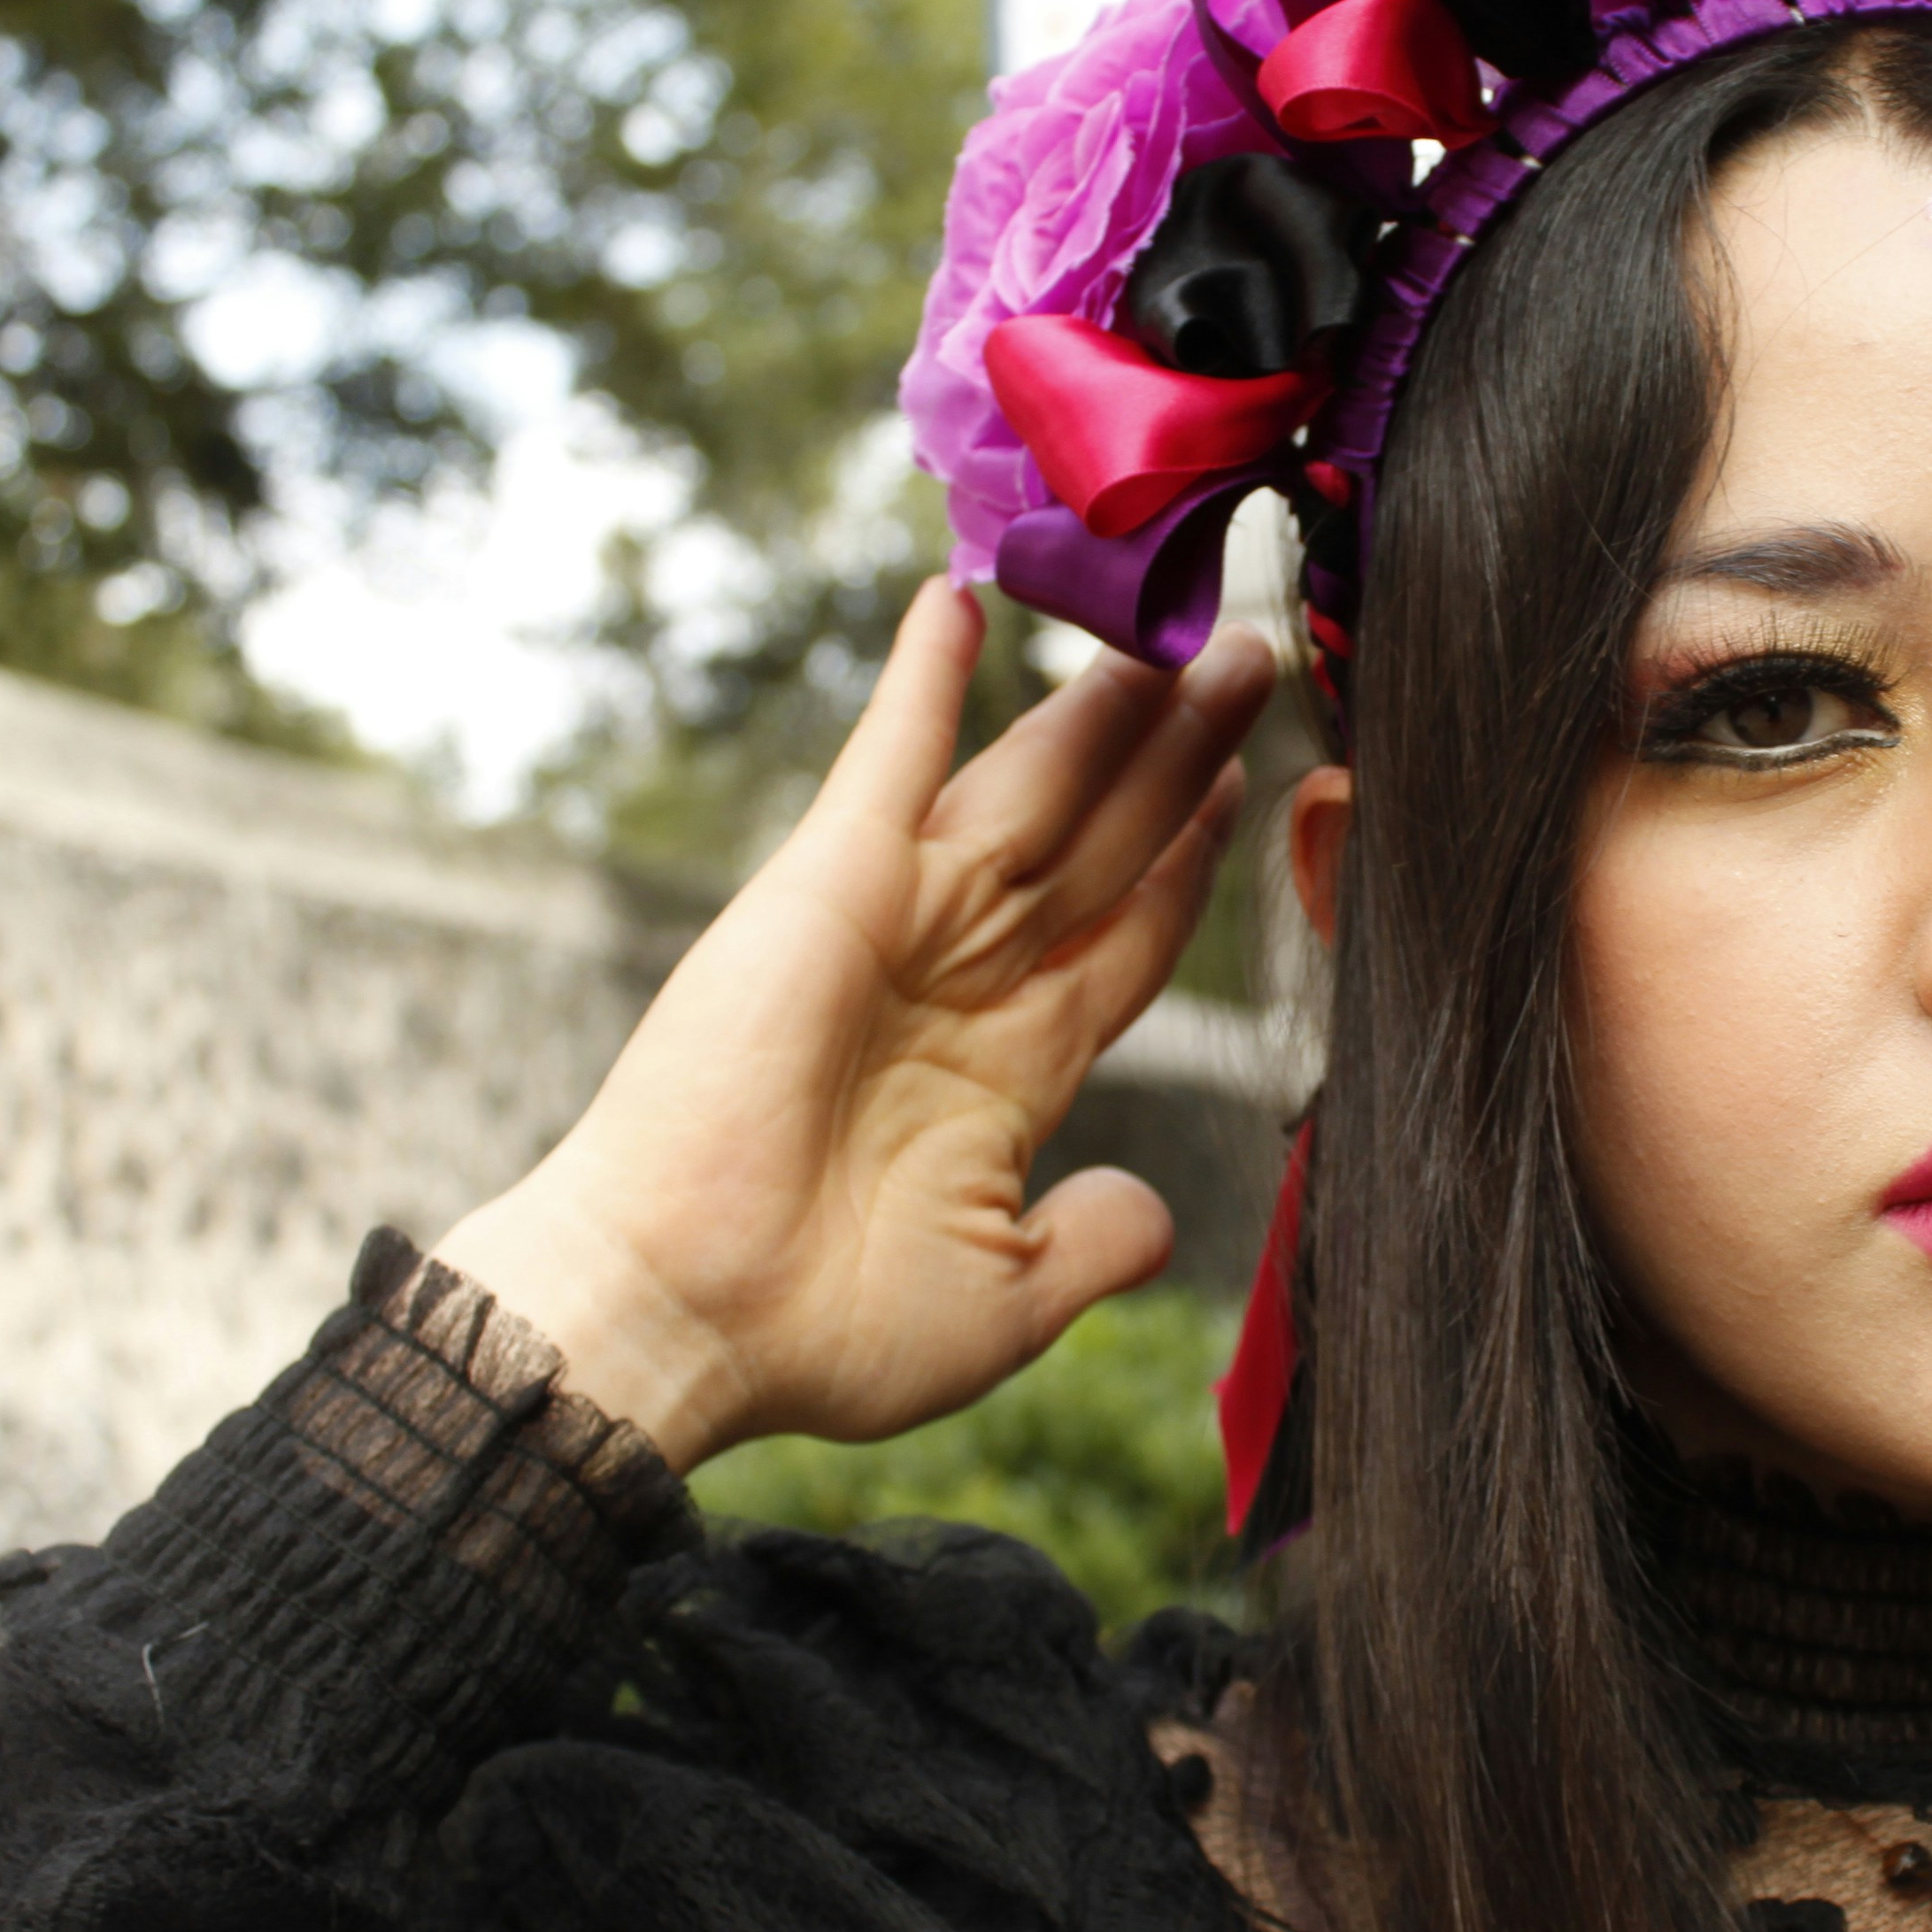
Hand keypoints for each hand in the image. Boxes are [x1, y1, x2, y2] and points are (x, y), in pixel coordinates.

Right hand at [436, 581, 1275, 1471]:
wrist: (681, 1320)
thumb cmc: (815, 1333)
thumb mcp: (1000, 1304)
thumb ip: (1088, 1249)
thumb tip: (1150, 1211)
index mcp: (1007, 1073)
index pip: (1124, 939)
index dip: (1188, 862)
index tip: (1248, 786)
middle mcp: (961, 980)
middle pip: (1101, 842)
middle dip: (1178, 756)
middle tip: (1251, 662)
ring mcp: (898, 926)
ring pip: (1031, 789)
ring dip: (1102, 705)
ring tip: (1180, 628)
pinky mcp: (827, 889)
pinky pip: (888, 762)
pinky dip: (923, 682)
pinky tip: (959, 599)